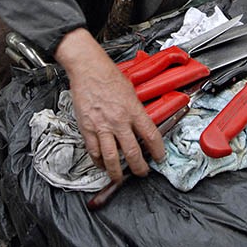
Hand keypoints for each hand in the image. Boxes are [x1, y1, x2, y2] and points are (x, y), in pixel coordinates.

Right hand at [55, 28, 164, 181]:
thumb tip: (141, 125)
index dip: (158, 151)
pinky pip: (93, 152)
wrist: (88, 68)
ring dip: (117, 172)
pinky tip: (102, 164)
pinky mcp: (87, 128)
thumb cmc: (109, 75)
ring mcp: (102, 126)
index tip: (159, 158)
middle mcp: (119, 120)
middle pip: (132, 152)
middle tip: (142, 172)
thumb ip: (135, 110)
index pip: (151, 136)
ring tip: (120, 177)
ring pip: (111, 158)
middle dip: (139, 168)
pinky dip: (98, 162)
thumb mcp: (130, 91)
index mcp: (133, 109)